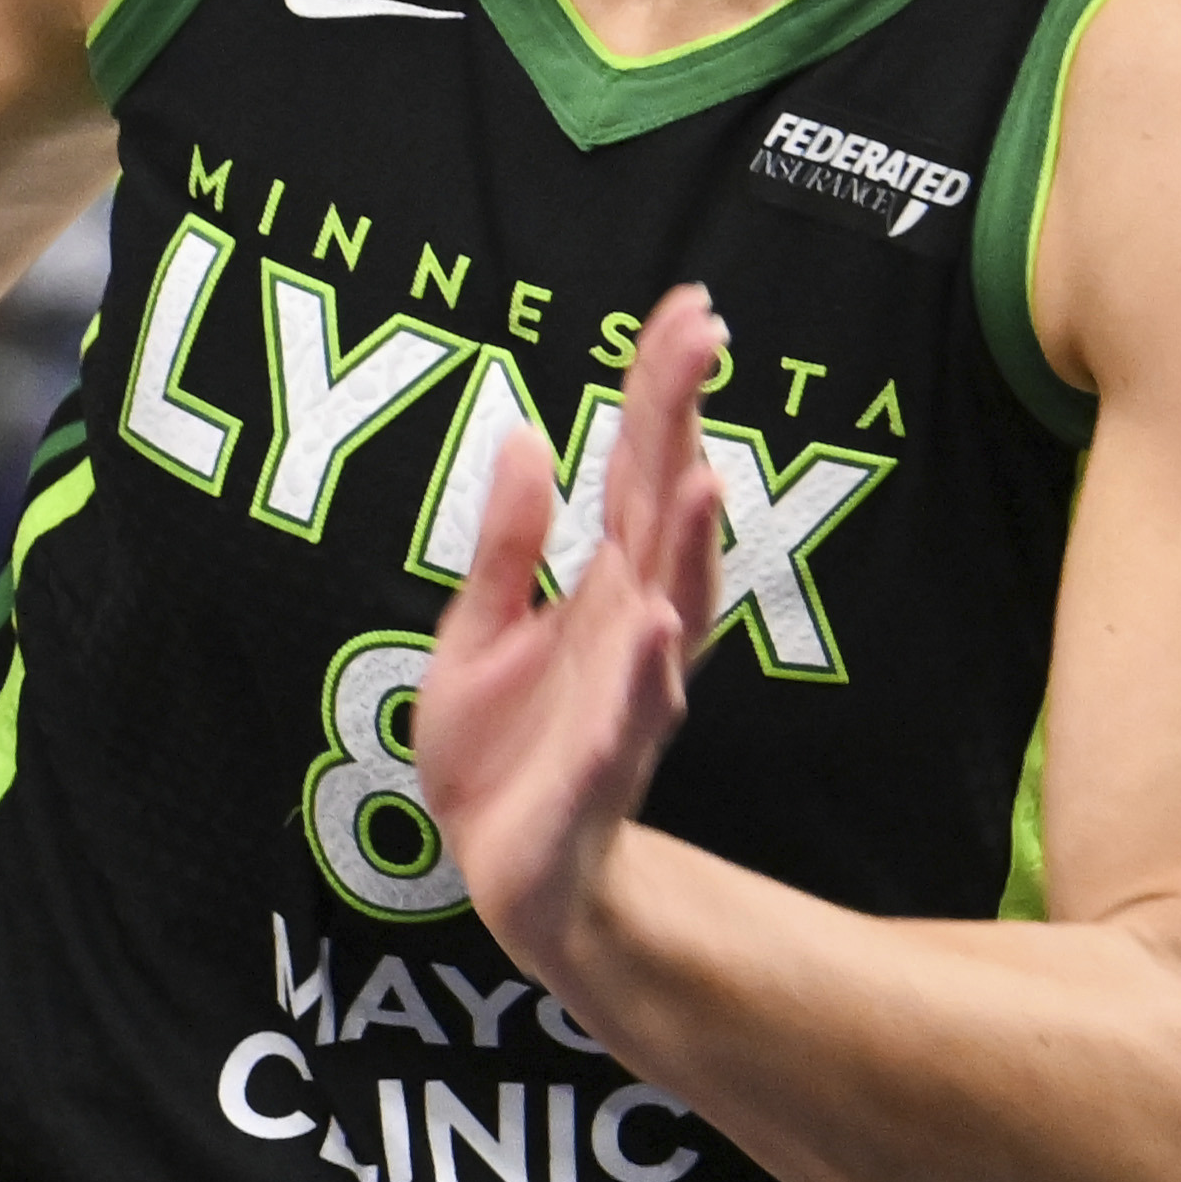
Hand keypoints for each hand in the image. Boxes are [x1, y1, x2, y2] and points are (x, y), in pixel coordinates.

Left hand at [418, 285, 728, 988]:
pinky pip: (630, 721)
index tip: (688, 306)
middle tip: (703, 337)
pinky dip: (646, 676)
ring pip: (671, 610)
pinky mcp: (598, 773)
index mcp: (604, 590)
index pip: (636, 471)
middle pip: (662, 514)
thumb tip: (522, 437)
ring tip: (698, 475)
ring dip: (684, 546)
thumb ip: (505, 543)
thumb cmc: (504, 752)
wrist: (505, 875)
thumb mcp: (477, 630)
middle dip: (681, 428)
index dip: (659, 390)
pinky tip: (657, 626)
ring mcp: (625, 700)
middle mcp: (632, 631)